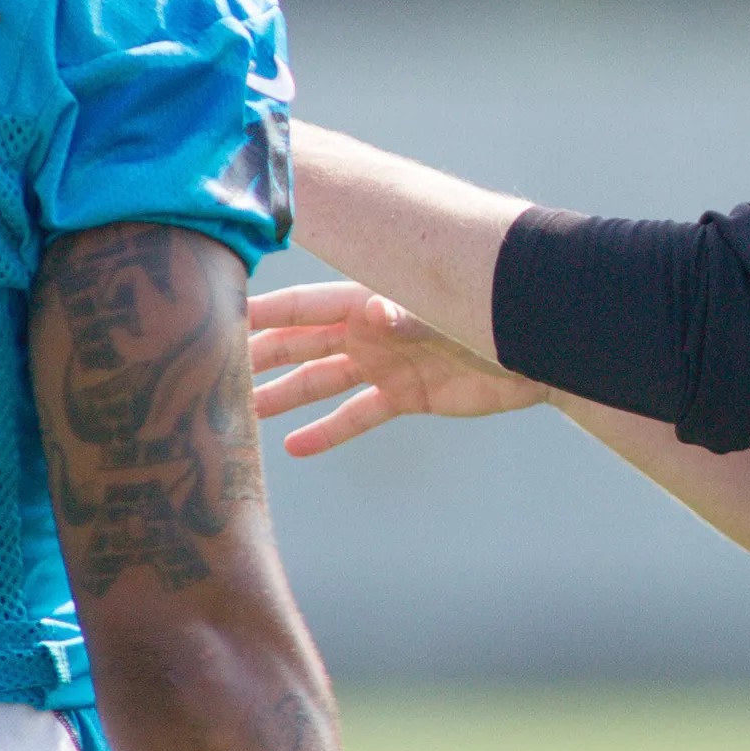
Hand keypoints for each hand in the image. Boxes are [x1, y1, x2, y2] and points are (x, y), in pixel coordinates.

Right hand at [248, 281, 549, 455]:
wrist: (537, 350)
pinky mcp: (406, 395)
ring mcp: (386, 363)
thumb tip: (371, 313)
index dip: (263, 313)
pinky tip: (295, 447)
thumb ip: (405, 314)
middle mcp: (370, 331)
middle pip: (301, 344)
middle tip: (212, 374)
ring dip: (284, 395)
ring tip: (243, 415)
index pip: (303, 306)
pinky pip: (357, 415)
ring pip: (321, 380)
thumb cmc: (488, 316)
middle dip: (260, 356)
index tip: (218, 317)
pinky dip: (328, 431)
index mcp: (369, 303)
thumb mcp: (443, 314)